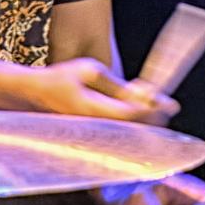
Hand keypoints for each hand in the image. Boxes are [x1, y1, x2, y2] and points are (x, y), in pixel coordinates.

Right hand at [30, 58, 178, 122]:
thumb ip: (115, 85)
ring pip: (126, 133)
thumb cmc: (60, 77)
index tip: (170, 103)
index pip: (132, 116)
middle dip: (153, 118)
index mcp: (92, 110)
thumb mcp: (89, 70)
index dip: (153, 110)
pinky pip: (116, 131)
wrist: (34, 92)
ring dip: (143, 120)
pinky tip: (135, 108)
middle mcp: (93, 127)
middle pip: (133, 129)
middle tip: (169, 106)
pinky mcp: (90, 134)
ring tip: (156, 104)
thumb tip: (141, 94)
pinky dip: (131, 121)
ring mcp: (91, 133)